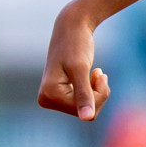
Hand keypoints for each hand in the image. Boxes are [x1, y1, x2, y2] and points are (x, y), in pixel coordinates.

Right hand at [38, 3, 111, 120]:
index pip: (84, 111)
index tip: (98, 71)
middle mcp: (46, 100)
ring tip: (96, 73)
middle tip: (99, 72)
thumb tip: (87, 118)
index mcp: (48, 96)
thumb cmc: (76, 44)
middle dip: (98, 93)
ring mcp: (52, 98)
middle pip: (85, 112)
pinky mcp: (60, 94)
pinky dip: (93, 90)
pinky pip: (84, 103)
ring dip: (97, 91)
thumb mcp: (81, 69)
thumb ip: (84, 94)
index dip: (98, 94)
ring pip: (86, 109)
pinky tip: (93, 75)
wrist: (71, 28)